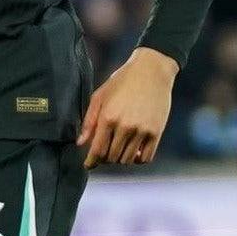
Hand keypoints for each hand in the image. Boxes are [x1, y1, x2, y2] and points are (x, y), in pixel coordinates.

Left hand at [78, 46, 178, 168]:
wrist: (151, 70)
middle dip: (105, 158)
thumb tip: (80, 143)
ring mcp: (142, 130)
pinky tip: (134, 151)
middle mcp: (125, 127)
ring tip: (118, 149)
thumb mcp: (100, 96)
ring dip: (121, 159)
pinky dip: (138, 160)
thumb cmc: (122, 81)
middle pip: (112, 158)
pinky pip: (146, 158)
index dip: (91, 161)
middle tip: (104, 152)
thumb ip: (89, 120)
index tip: (88, 165)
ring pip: (128, 160)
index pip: (97, 150)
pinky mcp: (156, 132)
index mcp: (108, 117)